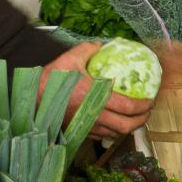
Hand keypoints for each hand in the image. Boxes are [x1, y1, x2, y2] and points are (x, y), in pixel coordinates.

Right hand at [41, 43, 155, 139]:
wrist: (31, 99)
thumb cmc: (51, 79)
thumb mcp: (70, 58)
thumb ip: (88, 49)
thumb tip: (101, 45)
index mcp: (95, 97)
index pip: (128, 107)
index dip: (144, 106)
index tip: (150, 101)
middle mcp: (94, 115)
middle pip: (126, 126)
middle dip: (141, 121)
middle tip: (147, 112)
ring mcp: (87, 126)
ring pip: (116, 134)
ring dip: (129, 128)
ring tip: (135, 118)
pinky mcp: (80, 132)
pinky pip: (103, 136)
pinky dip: (113, 131)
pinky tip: (115, 123)